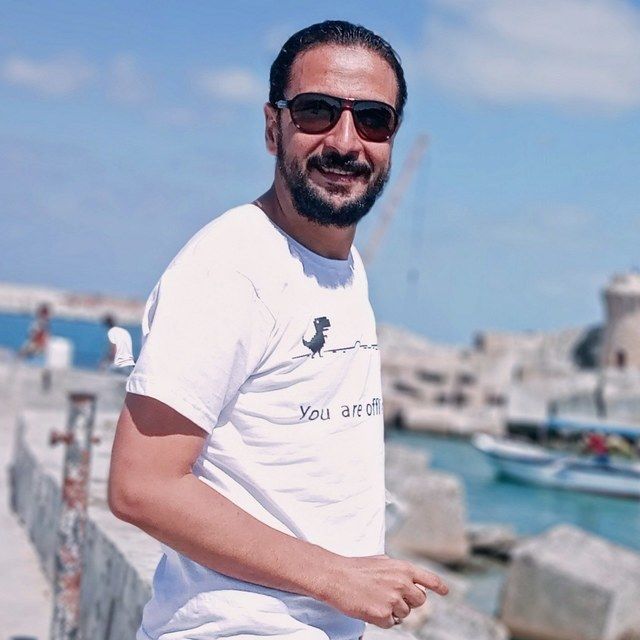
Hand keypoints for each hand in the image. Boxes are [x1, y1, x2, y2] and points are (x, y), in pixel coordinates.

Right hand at [320, 554, 448, 628]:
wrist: (336, 576)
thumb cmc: (355, 568)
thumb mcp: (381, 560)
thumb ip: (398, 569)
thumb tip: (409, 577)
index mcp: (402, 568)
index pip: (429, 579)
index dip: (439, 586)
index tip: (445, 591)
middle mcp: (402, 583)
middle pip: (419, 601)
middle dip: (409, 601)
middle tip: (392, 597)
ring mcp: (393, 600)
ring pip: (405, 614)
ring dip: (393, 611)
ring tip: (376, 599)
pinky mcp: (383, 614)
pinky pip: (391, 623)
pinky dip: (382, 619)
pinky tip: (371, 608)